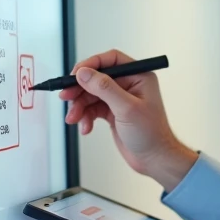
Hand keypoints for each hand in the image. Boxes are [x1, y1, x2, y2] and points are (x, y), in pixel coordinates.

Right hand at [60, 49, 197, 187]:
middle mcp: (129, 84)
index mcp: (139, 76)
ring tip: (74, 119)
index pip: (111, 60)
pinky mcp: (112, 111)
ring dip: (80, 106)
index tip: (75, 75)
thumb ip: (104, 88)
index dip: (91, 65)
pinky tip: (85, 127)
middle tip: (66, 97)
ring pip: (91, 94)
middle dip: (80, 89)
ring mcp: (119, 98)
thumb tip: (84, 73)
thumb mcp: (126, 108)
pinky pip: (92, 108)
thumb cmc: (151, 134)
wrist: (154, 159)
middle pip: (96, 78)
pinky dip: (85, 117)